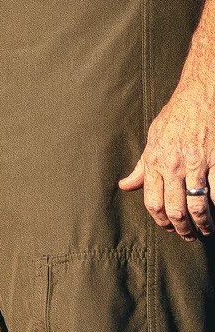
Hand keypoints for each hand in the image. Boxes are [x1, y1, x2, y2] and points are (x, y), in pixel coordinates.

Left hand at [118, 78, 214, 240]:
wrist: (200, 95)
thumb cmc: (175, 116)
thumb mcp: (152, 137)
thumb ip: (141, 165)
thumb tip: (125, 185)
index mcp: (155, 161)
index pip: (153, 202)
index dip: (161, 221)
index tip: (168, 227)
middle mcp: (174, 165)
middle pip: (175, 209)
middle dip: (182, 229)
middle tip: (188, 236)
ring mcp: (196, 164)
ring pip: (197, 206)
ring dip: (202, 224)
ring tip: (206, 230)